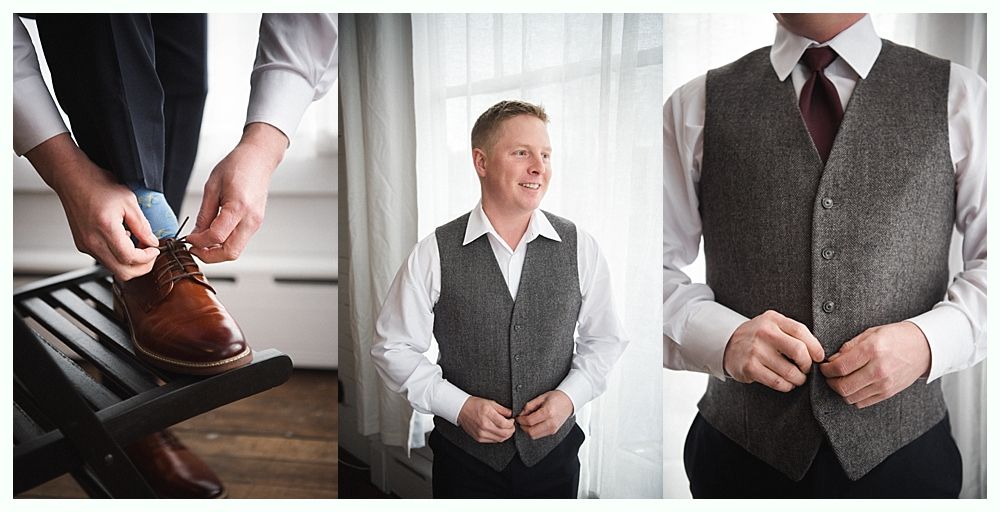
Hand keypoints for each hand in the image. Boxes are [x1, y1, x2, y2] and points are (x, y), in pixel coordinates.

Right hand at [25, 134, 158, 280]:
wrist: (73, 180)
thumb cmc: (98, 185)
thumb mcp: (129, 201)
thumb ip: (142, 225)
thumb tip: (152, 242)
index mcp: (105, 229)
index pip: (130, 259)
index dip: (147, 258)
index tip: (155, 250)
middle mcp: (92, 242)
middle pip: (122, 272)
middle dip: (141, 267)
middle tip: (150, 253)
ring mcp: (85, 246)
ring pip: (113, 268)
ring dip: (129, 262)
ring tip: (136, 244)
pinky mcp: (82, 245)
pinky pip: (104, 260)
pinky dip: (118, 256)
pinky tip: (123, 240)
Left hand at [186, 123, 286, 261]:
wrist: (259, 159)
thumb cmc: (237, 166)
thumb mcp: (212, 186)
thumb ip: (205, 214)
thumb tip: (196, 234)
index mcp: (239, 207)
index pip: (216, 237)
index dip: (199, 242)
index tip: (188, 238)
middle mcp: (251, 219)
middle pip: (230, 252)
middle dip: (209, 256)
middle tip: (195, 249)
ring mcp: (255, 223)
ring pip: (236, 250)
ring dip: (217, 251)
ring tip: (203, 242)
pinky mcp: (255, 223)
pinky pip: (239, 241)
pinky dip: (225, 244)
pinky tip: (214, 235)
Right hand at [457, 396, 514, 442]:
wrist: (462, 410)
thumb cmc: (475, 405)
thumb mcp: (490, 403)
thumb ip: (503, 409)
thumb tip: (511, 414)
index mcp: (487, 414)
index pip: (504, 424)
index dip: (511, 423)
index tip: (512, 420)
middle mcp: (484, 425)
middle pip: (504, 433)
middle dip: (511, 430)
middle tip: (511, 425)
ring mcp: (481, 433)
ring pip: (500, 439)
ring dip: (506, 435)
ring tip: (506, 429)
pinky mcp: (479, 438)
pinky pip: (493, 441)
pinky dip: (498, 437)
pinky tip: (498, 431)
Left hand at [515, 390, 573, 439]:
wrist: (569, 402)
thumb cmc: (556, 398)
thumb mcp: (541, 397)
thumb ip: (529, 405)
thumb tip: (520, 413)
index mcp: (548, 412)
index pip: (529, 421)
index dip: (521, 420)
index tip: (518, 417)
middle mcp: (551, 423)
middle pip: (531, 431)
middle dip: (523, 426)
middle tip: (520, 420)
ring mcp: (552, 429)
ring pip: (534, 436)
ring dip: (527, 430)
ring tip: (526, 422)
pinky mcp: (553, 432)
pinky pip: (539, 435)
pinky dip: (533, 431)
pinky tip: (533, 424)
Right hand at [723, 310, 824, 391]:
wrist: (727, 344)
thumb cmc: (757, 336)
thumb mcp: (772, 325)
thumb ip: (791, 332)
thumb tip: (817, 352)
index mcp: (773, 319)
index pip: (801, 331)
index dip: (815, 347)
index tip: (818, 357)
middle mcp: (764, 333)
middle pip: (799, 351)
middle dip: (807, 365)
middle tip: (806, 369)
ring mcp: (756, 350)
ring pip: (790, 371)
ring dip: (799, 379)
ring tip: (797, 378)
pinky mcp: (750, 367)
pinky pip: (778, 382)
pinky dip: (787, 386)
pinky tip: (786, 383)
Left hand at [820, 321, 930, 408]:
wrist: (924, 348)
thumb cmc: (897, 337)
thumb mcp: (871, 333)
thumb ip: (849, 346)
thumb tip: (832, 359)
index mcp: (872, 350)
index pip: (840, 367)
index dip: (826, 369)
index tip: (824, 366)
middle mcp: (878, 369)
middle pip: (843, 386)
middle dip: (830, 382)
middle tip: (828, 375)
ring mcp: (884, 384)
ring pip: (850, 397)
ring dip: (840, 390)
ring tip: (839, 380)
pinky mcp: (888, 393)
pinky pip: (862, 402)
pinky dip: (852, 397)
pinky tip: (852, 386)